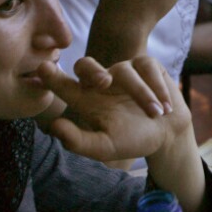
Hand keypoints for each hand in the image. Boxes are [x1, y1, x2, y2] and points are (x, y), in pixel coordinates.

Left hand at [37, 56, 192, 160]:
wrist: (168, 134)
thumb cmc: (133, 140)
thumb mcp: (105, 147)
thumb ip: (79, 141)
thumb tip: (54, 126)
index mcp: (85, 99)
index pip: (63, 85)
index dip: (52, 76)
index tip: (43, 68)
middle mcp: (101, 81)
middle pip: (85, 64)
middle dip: (92, 71)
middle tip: (103, 83)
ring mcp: (123, 70)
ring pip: (125, 72)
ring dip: (143, 95)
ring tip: (156, 114)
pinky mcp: (146, 64)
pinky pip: (147, 67)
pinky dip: (157, 88)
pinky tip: (164, 106)